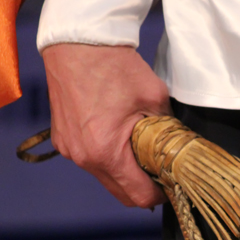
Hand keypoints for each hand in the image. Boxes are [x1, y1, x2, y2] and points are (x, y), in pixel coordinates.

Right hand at [43, 44, 170, 207]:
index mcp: (106, 152)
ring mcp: (70, 150)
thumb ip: (167, 130)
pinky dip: (106, 158)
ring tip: (139, 153)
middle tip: (159, 175)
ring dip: (124, 173)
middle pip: (120, 193)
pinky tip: (117, 139)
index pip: (138, 196)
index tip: (170, 186)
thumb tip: (177, 148)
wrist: (78, 43)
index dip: (159, 194)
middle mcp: (84, 157)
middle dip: (142, 188)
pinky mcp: (63, 140)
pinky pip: (89, 161)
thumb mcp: (154, 98)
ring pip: (104, 178)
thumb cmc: (113, 66)